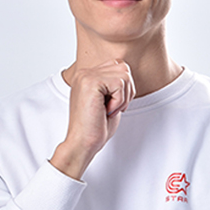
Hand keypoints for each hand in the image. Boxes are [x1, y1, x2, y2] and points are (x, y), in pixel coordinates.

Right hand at [51, 59, 135, 178]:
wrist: (82, 143)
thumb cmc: (95, 127)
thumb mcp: (108, 100)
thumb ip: (114, 84)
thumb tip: (127, 74)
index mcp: (87, 76)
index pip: (118, 66)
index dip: (123, 87)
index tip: (113, 105)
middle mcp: (84, 73)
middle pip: (123, 67)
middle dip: (126, 91)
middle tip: (113, 108)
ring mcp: (86, 76)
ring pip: (124, 74)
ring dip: (123, 97)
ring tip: (109, 110)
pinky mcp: (90, 82)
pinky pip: (119, 83)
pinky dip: (119, 101)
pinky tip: (106, 111)